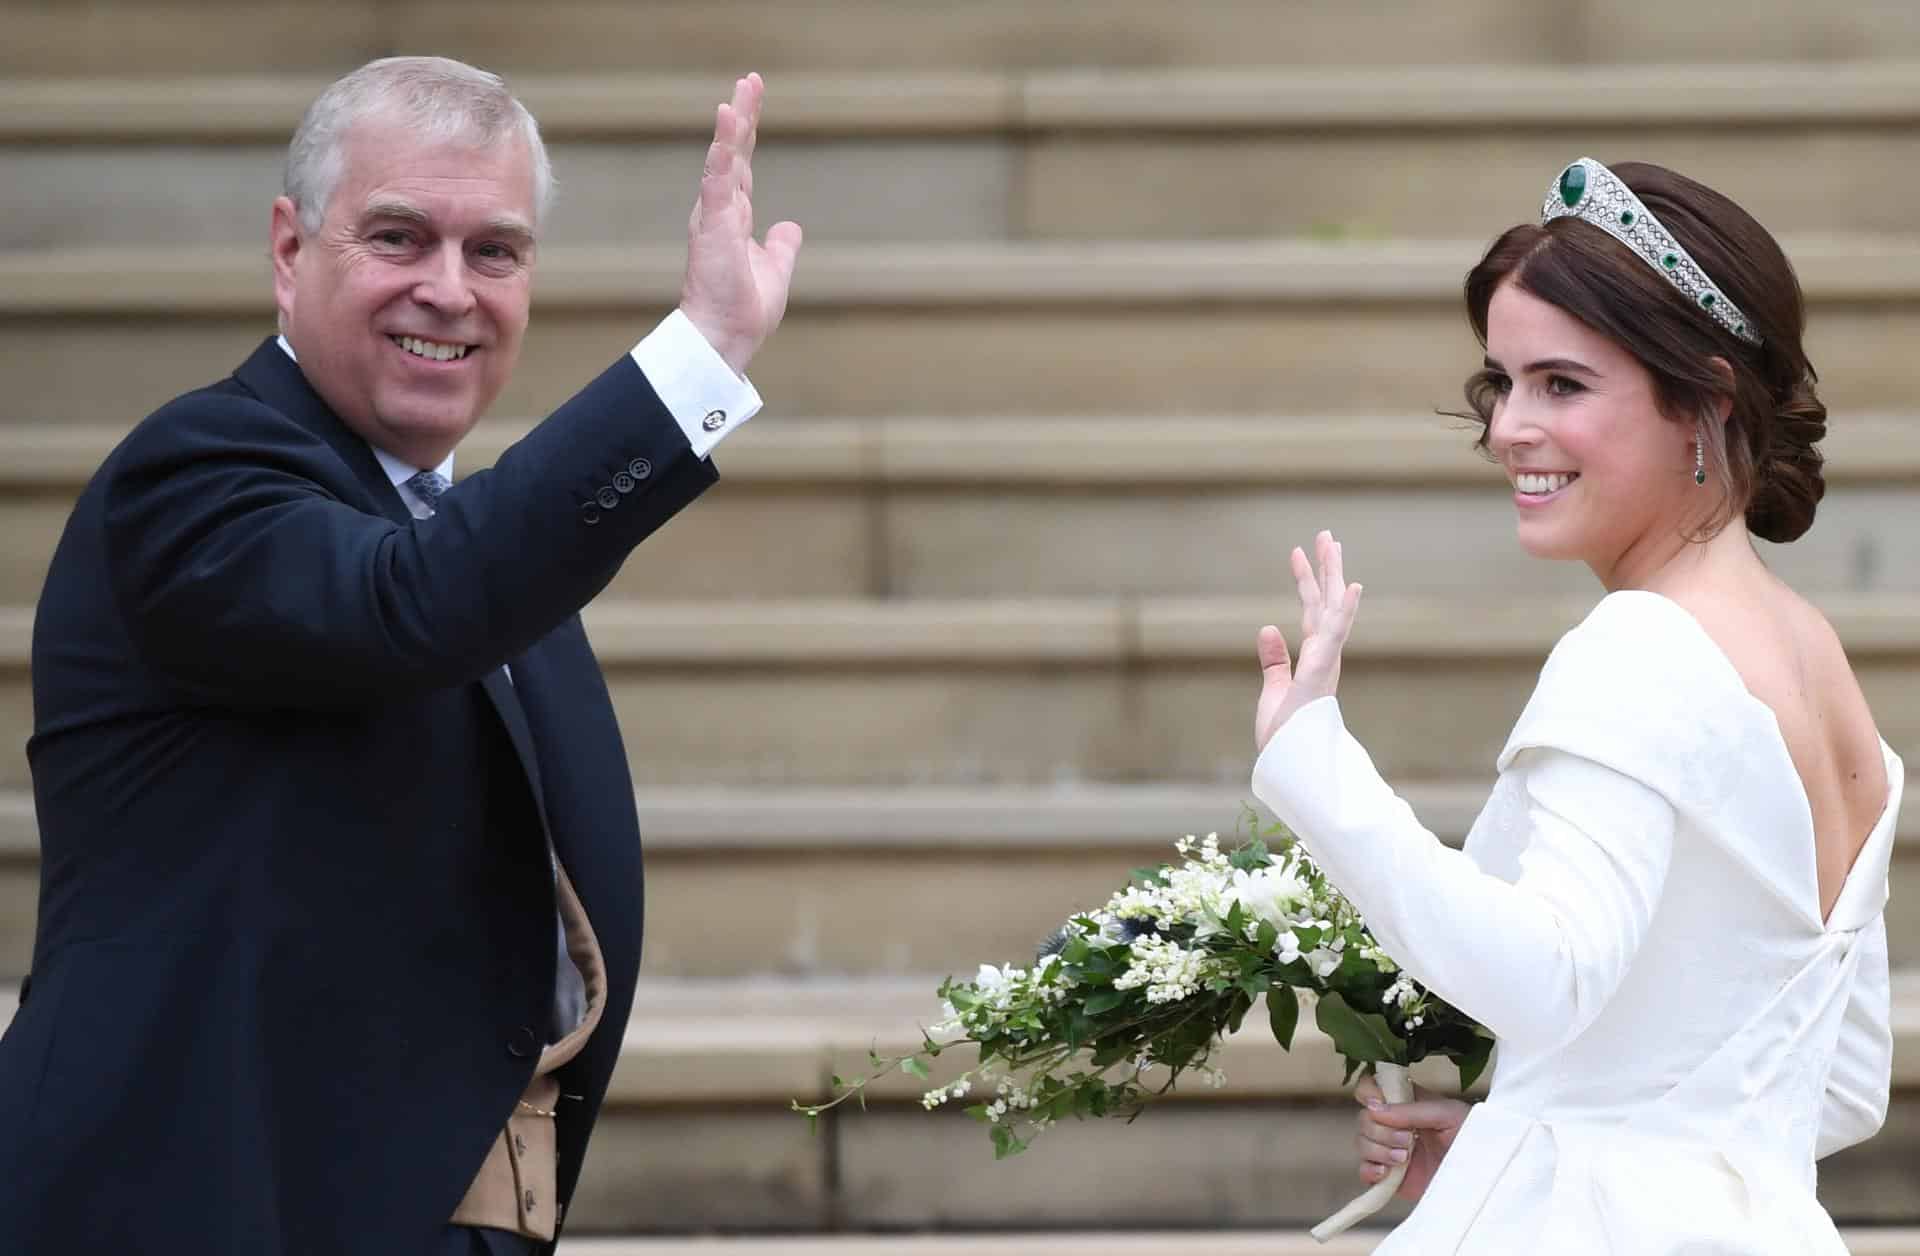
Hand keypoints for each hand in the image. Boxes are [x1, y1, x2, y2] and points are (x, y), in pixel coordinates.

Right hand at [679, 73, 803, 376]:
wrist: (727, 337)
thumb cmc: (743, 310)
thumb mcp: (775, 270)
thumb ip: (781, 246)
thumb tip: (790, 227)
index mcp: (734, 218)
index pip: (742, 166)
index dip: (748, 134)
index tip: (752, 100)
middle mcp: (720, 211)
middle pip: (733, 153)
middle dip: (742, 116)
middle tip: (751, 80)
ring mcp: (714, 216)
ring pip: (723, 160)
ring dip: (732, 126)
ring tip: (739, 94)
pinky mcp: (712, 225)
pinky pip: (716, 179)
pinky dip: (721, 149)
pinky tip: (726, 122)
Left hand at [1254, 529, 1361, 752]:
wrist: (1290, 766)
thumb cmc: (1286, 735)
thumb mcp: (1274, 690)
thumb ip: (1273, 660)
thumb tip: (1266, 627)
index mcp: (1313, 658)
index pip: (1311, 612)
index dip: (1306, 581)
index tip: (1298, 552)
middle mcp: (1324, 656)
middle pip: (1325, 603)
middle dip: (1326, 568)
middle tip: (1325, 534)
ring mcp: (1325, 662)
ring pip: (1332, 611)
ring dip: (1333, 577)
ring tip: (1332, 544)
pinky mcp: (1320, 673)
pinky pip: (1334, 637)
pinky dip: (1343, 611)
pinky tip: (1350, 587)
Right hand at [1354, 1073, 1469, 1202]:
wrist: (1484, 1177)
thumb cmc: (1473, 1137)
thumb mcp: (1448, 1114)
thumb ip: (1413, 1110)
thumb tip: (1376, 1110)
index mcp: (1406, 1102)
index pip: (1372, 1088)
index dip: (1368, 1093)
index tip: (1378, 1104)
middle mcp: (1394, 1124)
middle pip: (1363, 1118)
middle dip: (1381, 1130)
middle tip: (1408, 1140)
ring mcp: (1390, 1150)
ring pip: (1361, 1143)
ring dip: (1378, 1150)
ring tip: (1404, 1158)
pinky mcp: (1390, 1177)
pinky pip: (1365, 1171)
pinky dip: (1370, 1170)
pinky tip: (1388, 1173)